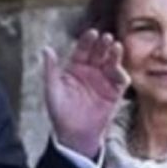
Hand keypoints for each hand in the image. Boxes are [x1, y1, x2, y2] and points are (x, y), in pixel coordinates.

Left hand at [43, 29, 127, 159]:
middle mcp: (91, 71)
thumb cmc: (60, 112)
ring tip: (115, 46)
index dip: (87, 41)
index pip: (82, 49)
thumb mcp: (52, 89)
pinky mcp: (114, 92)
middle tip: (105, 37)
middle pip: (99, 53)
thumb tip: (46, 49)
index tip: (91, 33)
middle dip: (102, 44)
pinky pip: (120, 80)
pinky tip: (117, 67)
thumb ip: (50, 69)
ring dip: (114, 54)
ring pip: (111, 63)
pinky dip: (120, 72)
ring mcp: (103, 81)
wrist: (73, 134)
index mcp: (75, 67)